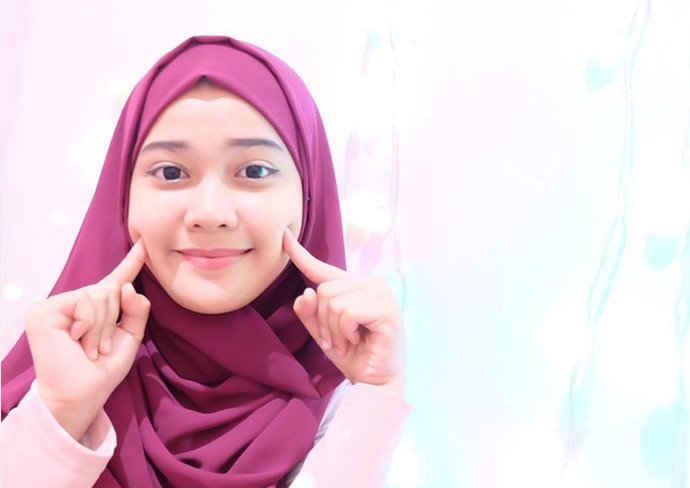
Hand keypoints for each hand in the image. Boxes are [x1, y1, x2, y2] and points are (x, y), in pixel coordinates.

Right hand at [24, 240, 149, 439]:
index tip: (146, 244)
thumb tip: (127, 286)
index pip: (116, 280)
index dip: (132, 262)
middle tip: (100, 347)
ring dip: (101, 327)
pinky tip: (76, 341)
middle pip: (111, 290)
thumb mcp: (130, 337)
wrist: (82, 394)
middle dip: (113, 321)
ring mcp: (57, 306)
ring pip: (99, 295)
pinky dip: (88, 324)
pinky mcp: (44, 311)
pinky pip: (84, 302)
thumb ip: (137, 309)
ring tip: (89, 348)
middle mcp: (76, 303)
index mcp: (97, 310)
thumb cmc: (103, 370)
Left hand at [283, 230, 404, 395]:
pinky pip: (347, 312)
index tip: (284, 238)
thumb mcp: (322, 332)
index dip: (301, 255)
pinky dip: (345, 332)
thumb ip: (310, 312)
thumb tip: (305, 293)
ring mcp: (383, 294)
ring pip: (333, 302)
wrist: (375, 385)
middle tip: (340, 340)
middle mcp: (373, 283)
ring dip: (335, 330)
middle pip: (324, 290)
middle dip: (324, 321)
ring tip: (350, 342)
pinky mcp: (388, 309)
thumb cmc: (353, 357)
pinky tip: (358, 341)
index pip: (323, 269)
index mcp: (357, 286)